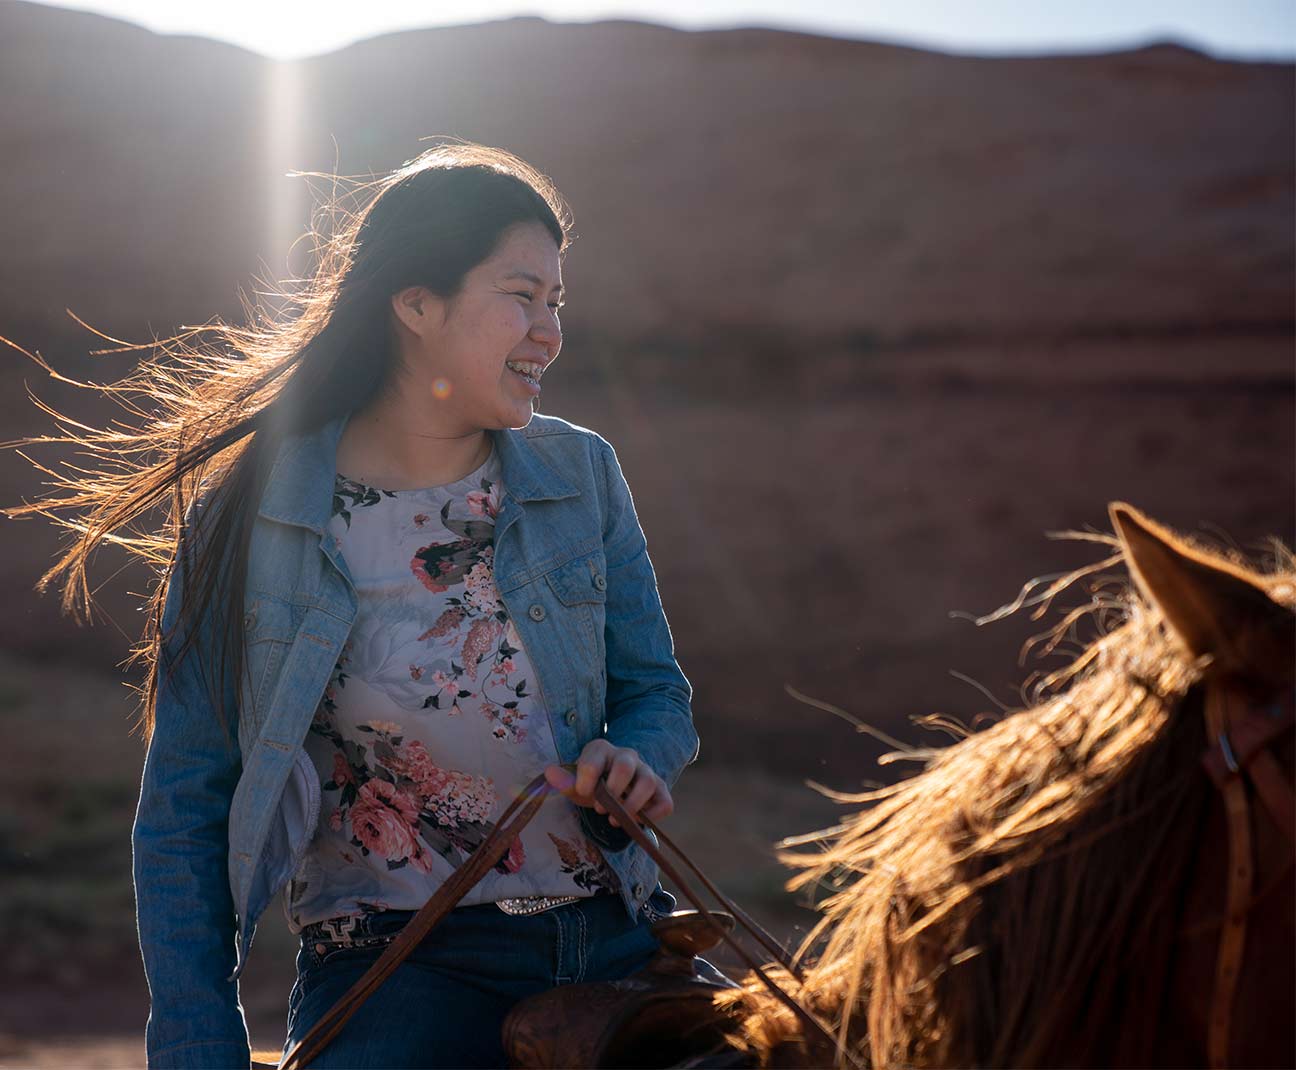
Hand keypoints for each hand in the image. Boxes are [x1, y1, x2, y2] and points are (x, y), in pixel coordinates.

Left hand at [544, 740, 674, 827]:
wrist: (614, 789)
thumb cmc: (593, 785)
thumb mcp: (576, 784)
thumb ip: (564, 781)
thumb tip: (550, 773)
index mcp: (602, 749)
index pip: (595, 759)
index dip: (586, 780)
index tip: (582, 793)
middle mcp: (627, 756)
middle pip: (625, 765)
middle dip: (612, 790)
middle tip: (601, 808)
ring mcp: (647, 772)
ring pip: (647, 782)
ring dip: (630, 805)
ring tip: (615, 820)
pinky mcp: (661, 791)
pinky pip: (665, 803)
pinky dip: (652, 816)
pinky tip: (635, 822)